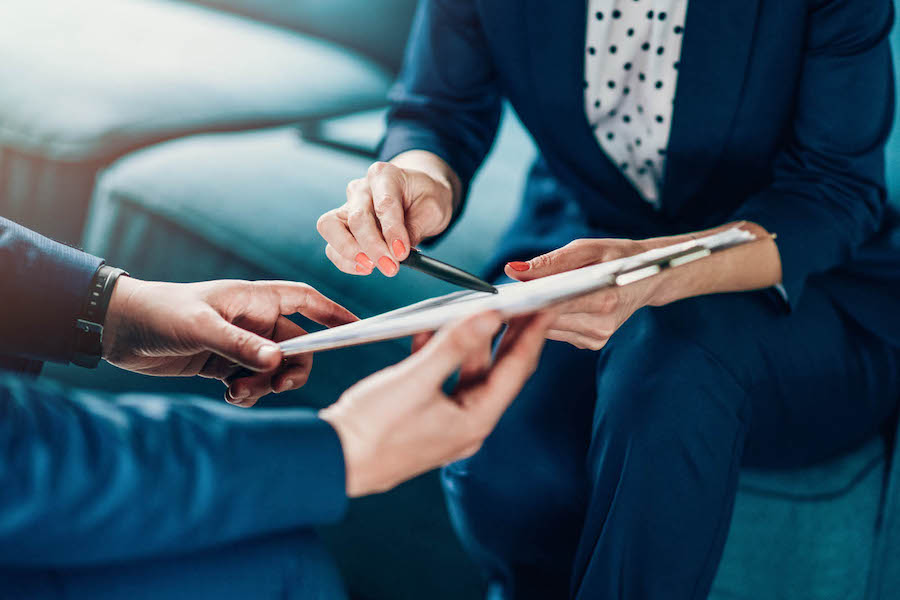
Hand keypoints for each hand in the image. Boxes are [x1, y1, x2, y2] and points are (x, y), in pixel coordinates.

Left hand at [103, 277, 356, 406]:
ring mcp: (240, 343)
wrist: (118, 331)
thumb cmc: (160, 313)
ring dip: (266, 385)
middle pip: (297, 345)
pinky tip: (231, 395)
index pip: (306, 301)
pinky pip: (253, 381)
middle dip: (293, 368)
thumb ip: (240, 346)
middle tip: (277, 383)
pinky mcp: (223, 364)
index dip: (333, 313)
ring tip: (240, 391)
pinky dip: (249, 392)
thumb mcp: (201, 328)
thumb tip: (278, 362)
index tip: (356, 328)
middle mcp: (253, 321)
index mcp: (254, 300)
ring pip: (275, 368)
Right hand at [317, 153, 457, 276]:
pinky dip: (345, 261)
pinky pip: (332, 246)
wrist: (416, 196)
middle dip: (373, 247)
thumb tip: (397, 253)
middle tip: (390, 267)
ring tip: (372, 267)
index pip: (384, 204)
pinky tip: (366, 267)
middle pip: (356, 217)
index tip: (402, 253)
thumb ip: (415, 228)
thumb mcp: (432, 208)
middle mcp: (361, 189)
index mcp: (385, 175)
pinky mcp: (340, 226)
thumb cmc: (424, 198)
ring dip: (350, 253)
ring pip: (331, 227)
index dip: (392, 231)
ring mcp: (346, 206)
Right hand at [319, 310, 554, 496]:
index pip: (516, 369)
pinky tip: (428, 330)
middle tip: (521, 300)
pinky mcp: (424, 418)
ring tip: (473, 307)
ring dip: (468, 341)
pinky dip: (440, 354)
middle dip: (508, 334)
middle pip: (497, 370)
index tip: (547, 304)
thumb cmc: (371, 428)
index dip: (533, 333)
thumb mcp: (415, 380)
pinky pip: (442, 380)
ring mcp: (446, 423)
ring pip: (468, 373)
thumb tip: (490, 316)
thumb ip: (454, 345)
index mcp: (475, 420)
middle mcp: (467, 425)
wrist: (331, 461)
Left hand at [504, 238, 657, 350]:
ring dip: (533, 316)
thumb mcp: (587, 249)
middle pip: (548, 320)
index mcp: (605, 298)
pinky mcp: (592, 343)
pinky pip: (558, 333)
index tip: (504, 295)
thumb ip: (550, 262)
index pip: (554, 304)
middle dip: (525, 308)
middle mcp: (601, 324)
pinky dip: (547, 321)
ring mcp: (597, 337)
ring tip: (521, 299)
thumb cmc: (618, 257)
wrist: (650, 277)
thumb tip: (513, 270)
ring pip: (549, 330)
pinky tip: (544, 308)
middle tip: (504, 296)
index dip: (527, 301)